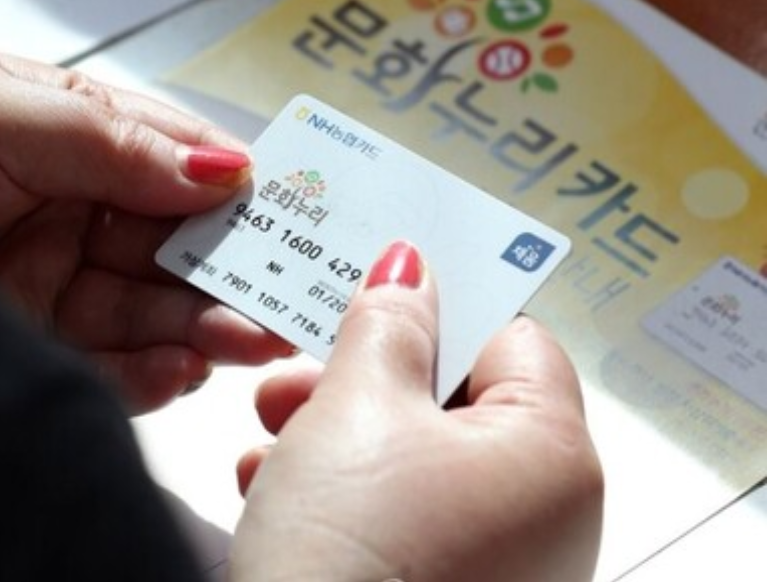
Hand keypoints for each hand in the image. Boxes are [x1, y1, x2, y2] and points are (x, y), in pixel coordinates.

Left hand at [0, 44, 290, 411]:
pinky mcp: (24, 339)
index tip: (293, 221)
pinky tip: (180, 365)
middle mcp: (66, 205)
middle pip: (174, 244)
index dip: (235, 190)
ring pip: (149, 306)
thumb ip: (113, 142)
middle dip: (230, 270)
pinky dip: (148, 369)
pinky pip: (104, 362)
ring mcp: (46, 276)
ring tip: (242, 340)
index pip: (175, 162)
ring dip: (201, 324)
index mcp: (68, 134)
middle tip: (281, 300)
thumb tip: (223, 166)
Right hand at [230, 241, 603, 581]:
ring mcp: (492, 565)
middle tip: (297, 371)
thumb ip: (386, 324)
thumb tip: (410, 267)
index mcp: (551, 456)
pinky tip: (270, 491)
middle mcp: (540, 517)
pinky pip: (394, 520)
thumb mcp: (355, 406)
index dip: (438, 307)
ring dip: (329, 436)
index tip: (370, 292)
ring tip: (268, 434)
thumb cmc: (350, 549)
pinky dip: (335, 498)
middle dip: (358, 380)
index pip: (511, 339)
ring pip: (409, 461)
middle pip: (451, 402)